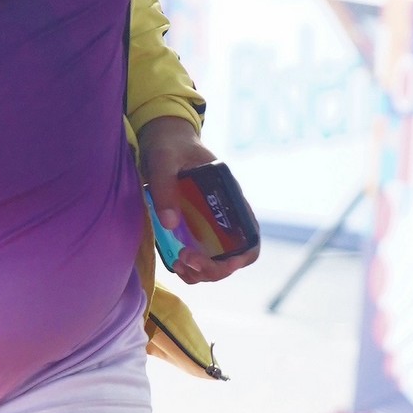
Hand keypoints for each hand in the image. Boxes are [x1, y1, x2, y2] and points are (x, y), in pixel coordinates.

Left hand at [138, 117, 259, 286]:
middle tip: (185, 261)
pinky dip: (188, 268)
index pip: (250, 237)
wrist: (162, 139)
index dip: (240, 257)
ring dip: (200, 273)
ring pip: (216, 263)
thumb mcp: (163, 160)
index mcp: (229, 197)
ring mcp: (209, 225)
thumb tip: (169, 223)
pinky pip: (198, 258)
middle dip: (212, 269)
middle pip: (233, 258)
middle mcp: (224, 216)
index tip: (216, 260)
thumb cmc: (169, 146)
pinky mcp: (192, 229)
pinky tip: (174, 261)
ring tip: (178, 263)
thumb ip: (166, 188)